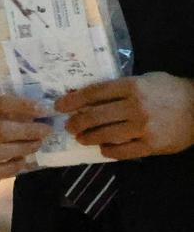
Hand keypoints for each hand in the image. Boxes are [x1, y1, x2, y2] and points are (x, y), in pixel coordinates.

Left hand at [57, 72, 193, 160]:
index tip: (60, 105)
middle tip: (69, 126)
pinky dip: (109, 150)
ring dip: (88, 137)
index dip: (73, 100)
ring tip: (81, 138)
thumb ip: (121, 88)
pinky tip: (102, 148)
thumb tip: (90, 95)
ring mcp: (144, 127)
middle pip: (95, 116)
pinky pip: (123, 151)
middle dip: (77, 122)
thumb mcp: (146, 80)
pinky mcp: (151, 145)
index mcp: (133, 86)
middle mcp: (136, 107)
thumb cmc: (171, 90)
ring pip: (106, 135)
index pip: (94, 93)